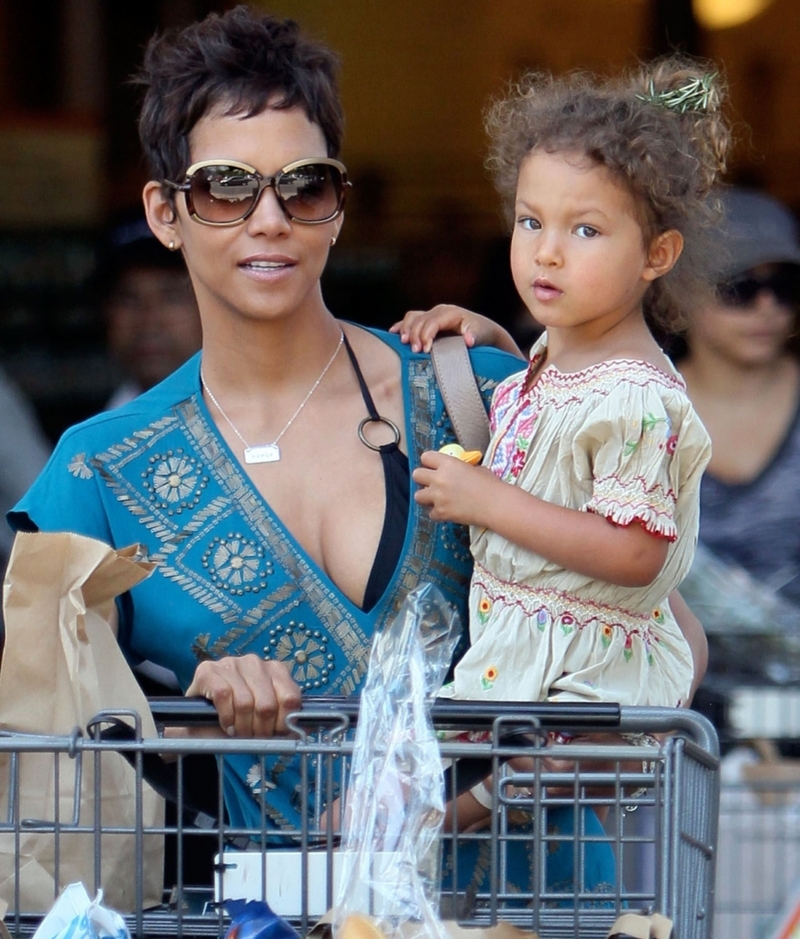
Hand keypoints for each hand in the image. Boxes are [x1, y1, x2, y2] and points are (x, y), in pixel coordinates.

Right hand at [185, 654, 301, 737]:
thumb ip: (286, 719)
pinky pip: (223, 696)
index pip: (291, 698)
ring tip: (238, 732)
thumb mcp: (265, 718)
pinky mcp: (208, 670)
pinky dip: (225, 717)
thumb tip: (311, 729)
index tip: (274, 735)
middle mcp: (255, 662)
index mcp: (276, 669)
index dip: (283, 723)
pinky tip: (225, 724)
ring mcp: (231, 663)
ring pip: (245, 702)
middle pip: (268, 704)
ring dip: (241, 727)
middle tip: (252, 737)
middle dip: (261, 729)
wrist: (199, 718)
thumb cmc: (237, 718)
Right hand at [390, 304, 521, 355]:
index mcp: (450, 313)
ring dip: (406, 330)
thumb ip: (474, 337)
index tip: (425, 350)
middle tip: (415, 351)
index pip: (432, 321)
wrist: (483, 331)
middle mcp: (439, 311)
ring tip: (404, 343)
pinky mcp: (427, 320)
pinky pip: (411, 319)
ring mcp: (432, 314)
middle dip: (415, 335)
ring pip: (413, 317)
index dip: (426, 335)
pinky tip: (393, 333)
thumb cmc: (481, 333)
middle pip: (420, 320)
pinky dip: (401, 325)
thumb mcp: (480, 335)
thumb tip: (468, 340)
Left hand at [412, 449, 496, 524]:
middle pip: (416, 475)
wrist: (496, 504)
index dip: (429, 462)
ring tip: (437, 499)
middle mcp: (439, 478)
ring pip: (417, 496)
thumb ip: (460, 469)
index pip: (426, 457)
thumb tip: (455, 471)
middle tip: (432, 484)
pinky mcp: (441, 512)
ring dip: (426, 497)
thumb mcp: (475, 468)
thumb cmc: (490, 485)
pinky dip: (437, 513)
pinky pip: (430, 513)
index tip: (433, 467)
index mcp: (448, 463)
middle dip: (422, 479)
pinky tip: (447, 511)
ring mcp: (438, 496)